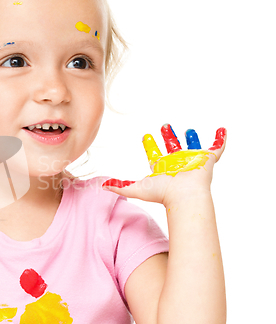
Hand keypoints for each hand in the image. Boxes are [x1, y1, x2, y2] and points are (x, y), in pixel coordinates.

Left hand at [102, 124, 225, 206]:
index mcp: (162, 167)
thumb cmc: (163, 193)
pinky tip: (222, 130)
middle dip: (168, 137)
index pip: (154, 154)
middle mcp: (176, 163)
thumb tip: (101, 186)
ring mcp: (192, 161)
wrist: (185, 196)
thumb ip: (120, 186)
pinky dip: (220, 139)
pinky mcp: (208, 159)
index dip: (150, 145)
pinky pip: (217, 147)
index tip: (145, 136)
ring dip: (191, 139)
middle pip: (172, 148)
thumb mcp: (136, 188)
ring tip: (188, 130)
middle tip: (165, 127)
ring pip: (192, 147)